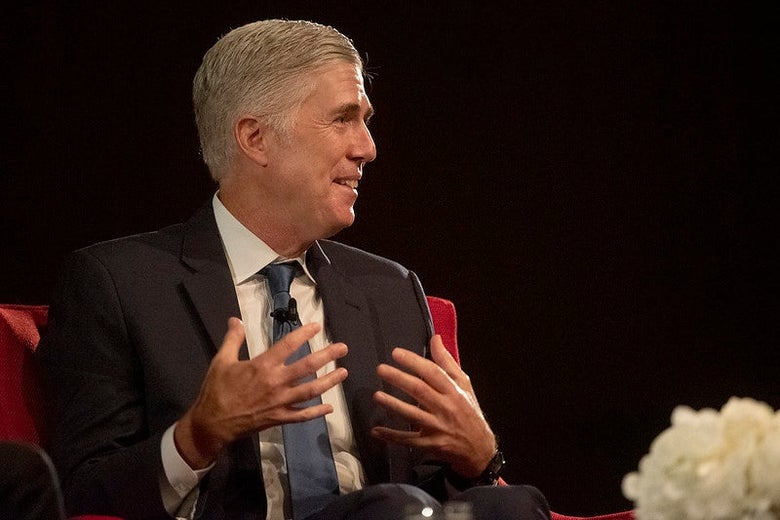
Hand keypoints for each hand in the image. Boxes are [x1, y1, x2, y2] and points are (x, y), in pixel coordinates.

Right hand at [174, 317, 347, 467]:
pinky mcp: (280, 418)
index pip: (288, 345)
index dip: (304, 334)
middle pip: (308, 366)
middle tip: (343, 348)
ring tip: (344, 372)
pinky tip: (330, 408)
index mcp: (263, 365)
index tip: (317, 326)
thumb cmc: (216, 390)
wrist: (212, 423)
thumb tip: (236, 319)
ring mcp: (280, 401)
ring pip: (311, 390)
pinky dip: (317, 412)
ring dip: (330, 381)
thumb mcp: (221, 360)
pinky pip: (303, 415)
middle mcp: (276, 382)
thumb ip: (233, 339)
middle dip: (328, 355)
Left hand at [371, 334, 495, 477]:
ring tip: (376, 395)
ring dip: (393, 405)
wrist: (479, 448)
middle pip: (419, 391)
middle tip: (380, 369)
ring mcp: (437, 427)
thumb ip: (447, 362)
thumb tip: (435, 338)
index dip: (414, 362)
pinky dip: (392, 436)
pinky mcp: (430, 444)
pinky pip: (408, 440)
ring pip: (412, 415)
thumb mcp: (464, 385)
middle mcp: (446, 408)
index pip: (433, 372)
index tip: (396, 353)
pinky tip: (376, 430)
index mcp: (453, 391)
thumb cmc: (468, 411)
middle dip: (399, 379)